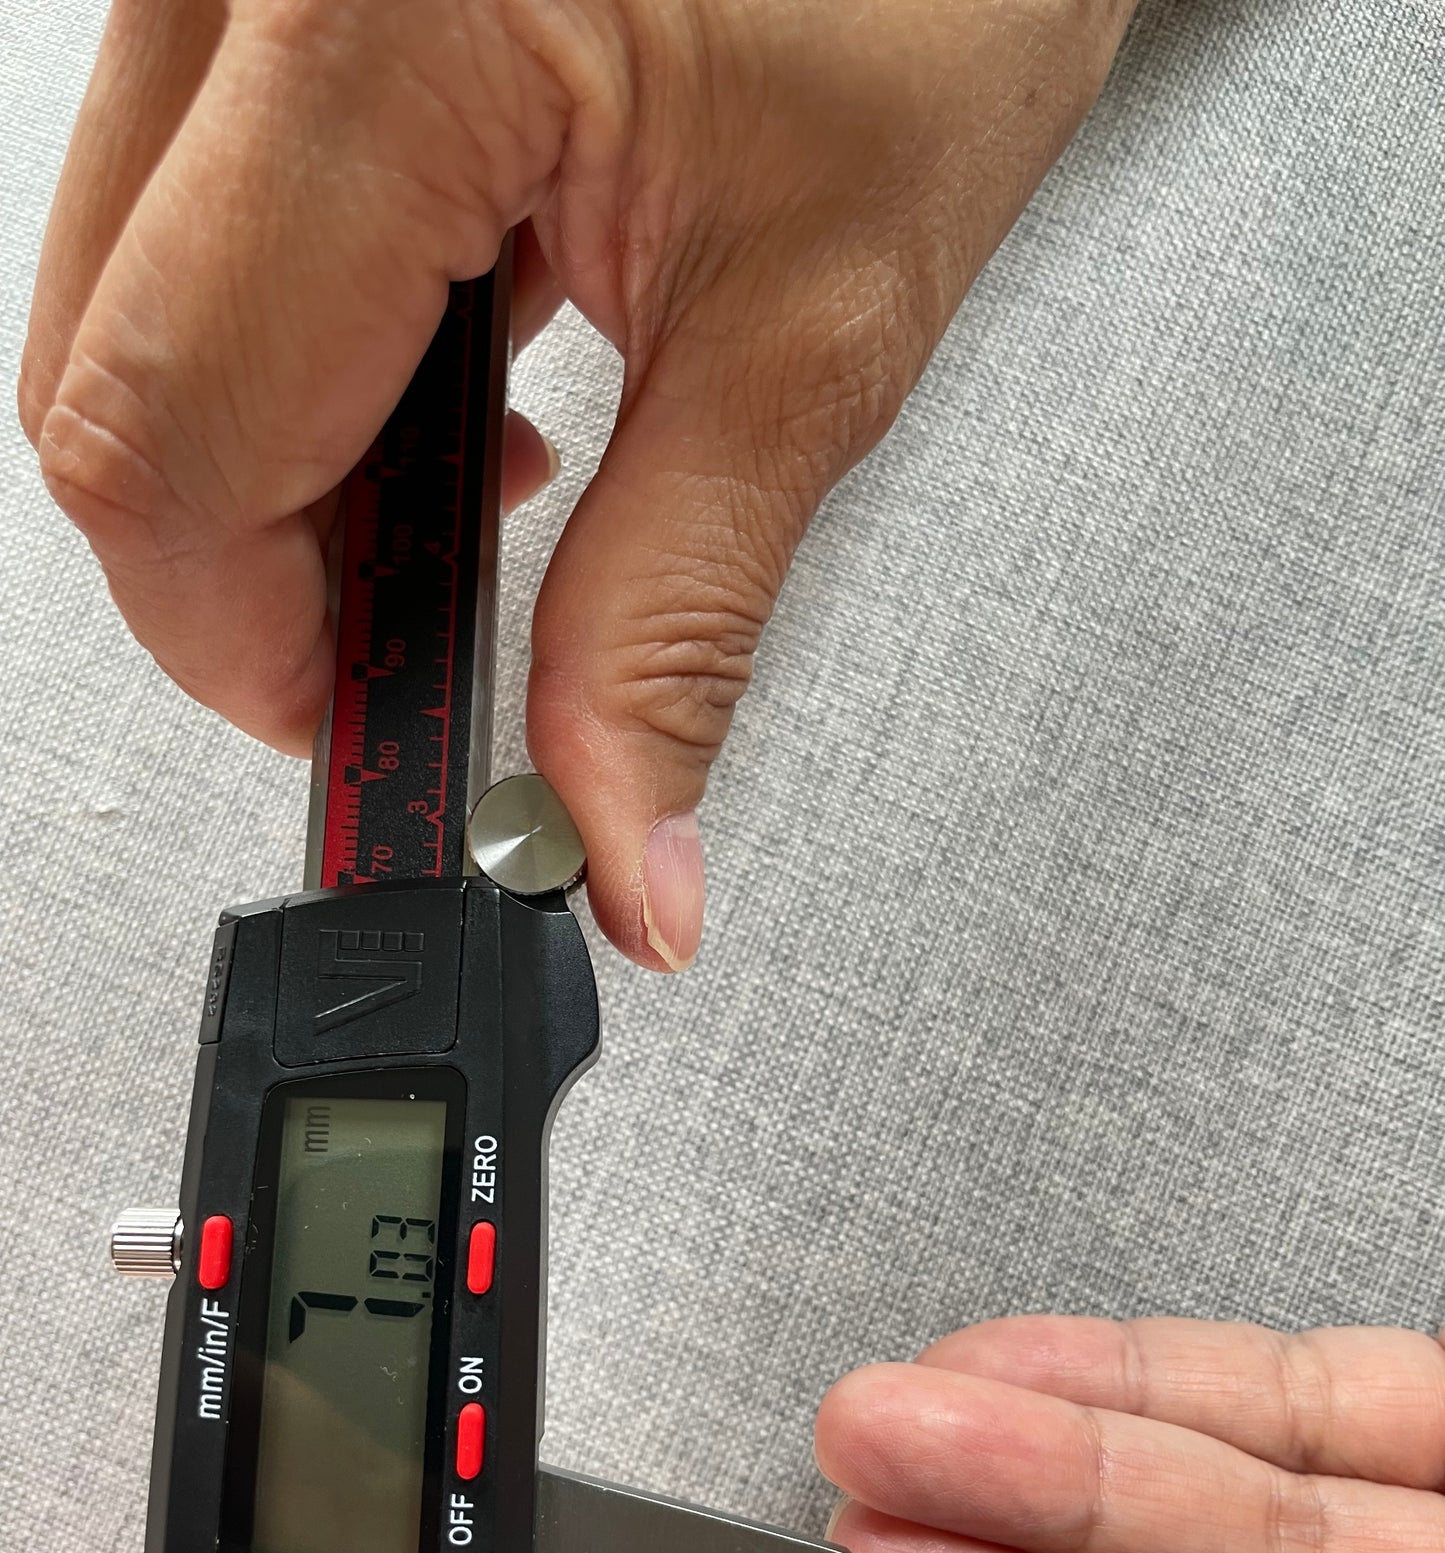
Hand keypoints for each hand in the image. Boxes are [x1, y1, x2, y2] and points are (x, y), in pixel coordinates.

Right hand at [21, 0, 1133, 969]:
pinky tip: (447, 363)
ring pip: (138, 309)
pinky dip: (302, 351)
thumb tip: (610, 841)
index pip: (172, 432)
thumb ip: (678, 618)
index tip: (371, 734)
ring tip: (483, 473)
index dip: (252, 643)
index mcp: (381, 28)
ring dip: (285, 458)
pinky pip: (198, 220)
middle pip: (114, 382)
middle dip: (263, 567)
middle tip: (427, 632)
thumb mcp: (817, 328)